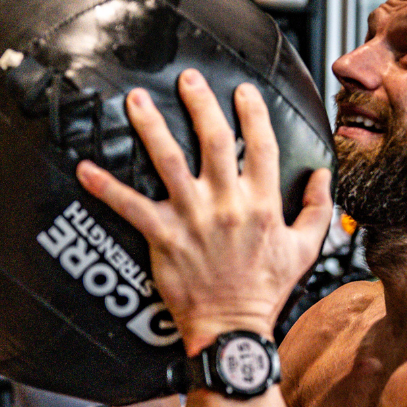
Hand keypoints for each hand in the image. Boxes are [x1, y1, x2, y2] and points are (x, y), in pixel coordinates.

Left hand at [77, 69, 331, 355]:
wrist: (232, 328)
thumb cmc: (266, 290)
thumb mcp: (305, 250)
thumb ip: (318, 209)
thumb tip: (322, 176)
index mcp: (263, 203)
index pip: (262, 146)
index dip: (252, 114)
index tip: (242, 91)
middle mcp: (228, 204)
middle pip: (214, 141)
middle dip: (200, 104)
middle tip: (187, 78)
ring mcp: (193, 219)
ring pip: (169, 162)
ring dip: (151, 128)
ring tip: (136, 100)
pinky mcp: (164, 238)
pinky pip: (131, 207)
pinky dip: (106, 188)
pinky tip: (84, 169)